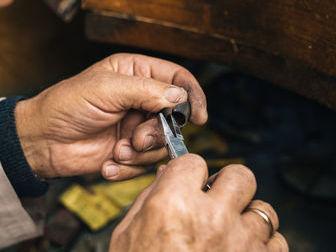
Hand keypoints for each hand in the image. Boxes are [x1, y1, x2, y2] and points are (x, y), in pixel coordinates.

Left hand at [15, 53, 206, 178]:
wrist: (42, 141)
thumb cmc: (66, 105)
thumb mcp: (105, 89)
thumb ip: (145, 90)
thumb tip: (179, 97)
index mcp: (135, 74)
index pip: (177, 79)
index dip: (192, 96)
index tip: (199, 117)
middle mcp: (139, 100)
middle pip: (174, 117)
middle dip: (157, 133)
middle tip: (136, 139)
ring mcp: (134, 127)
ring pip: (161, 144)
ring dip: (140, 153)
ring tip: (117, 152)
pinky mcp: (127, 151)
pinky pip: (144, 164)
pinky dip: (128, 168)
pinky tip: (107, 164)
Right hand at [110, 154, 287, 251]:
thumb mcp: (128, 233)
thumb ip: (151, 197)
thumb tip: (169, 174)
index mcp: (173, 205)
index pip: (195, 162)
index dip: (190, 172)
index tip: (190, 181)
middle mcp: (211, 219)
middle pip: (240, 175)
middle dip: (228, 184)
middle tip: (216, 198)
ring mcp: (239, 244)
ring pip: (263, 210)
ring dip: (246, 217)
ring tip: (228, 232)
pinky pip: (276, 242)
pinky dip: (262, 244)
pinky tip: (240, 251)